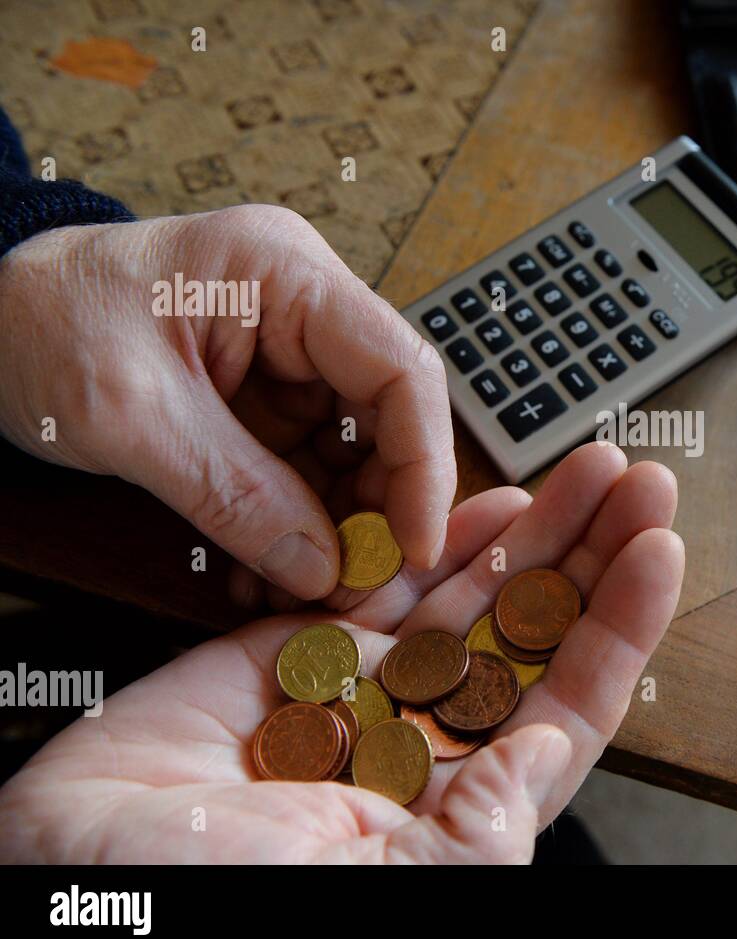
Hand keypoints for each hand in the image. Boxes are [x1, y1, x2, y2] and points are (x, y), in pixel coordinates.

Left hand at [0, 207, 454, 603]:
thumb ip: (234, 493)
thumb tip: (325, 569)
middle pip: (390, 418)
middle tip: (355, 585)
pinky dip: (295, 528)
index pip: (401, 368)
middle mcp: (306, 311)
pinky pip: (306, 471)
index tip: (414, 546)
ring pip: (354, 456)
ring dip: (336, 530)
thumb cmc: (40, 323)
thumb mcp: (130, 415)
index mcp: (288, 275)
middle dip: (379, 508)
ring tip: (298, 593)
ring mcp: (289, 358)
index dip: (424, 463)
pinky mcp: (266, 401)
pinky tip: (266, 574)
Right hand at [0, 444, 682, 862]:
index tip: (659, 555)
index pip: (569, 703)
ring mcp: (370, 687)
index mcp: (460, 801)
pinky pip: (392, 582)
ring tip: (592, 471)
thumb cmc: (212, 896)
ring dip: (538, 532)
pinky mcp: (306, 647)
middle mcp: (427, 739)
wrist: (79, 865)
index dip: (620, 627)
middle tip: (643, 488)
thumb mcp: (374, 885)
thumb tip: (552, 757)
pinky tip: (495, 501)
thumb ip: (477, 827)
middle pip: (536, 633)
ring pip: (477, 595)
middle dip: (594, 557)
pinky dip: (443, 538)